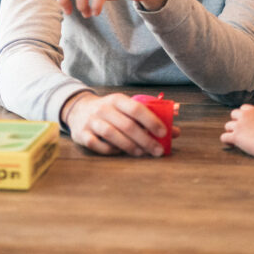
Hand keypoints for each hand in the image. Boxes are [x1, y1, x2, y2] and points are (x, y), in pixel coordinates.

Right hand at [62, 92, 179, 156]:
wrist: (77, 109)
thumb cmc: (110, 111)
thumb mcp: (126, 108)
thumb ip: (150, 118)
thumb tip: (176, 132)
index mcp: (117, 100)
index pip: (136, 108)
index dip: (151, 121)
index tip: (164, 133)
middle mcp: (103, 109)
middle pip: (127, 125)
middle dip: (145, 139)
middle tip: (158, 151)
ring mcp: (91, 122)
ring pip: (112, 135)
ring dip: (129, 146)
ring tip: (142, 153)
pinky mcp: (82, 135)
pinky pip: (98, 145)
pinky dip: (112, 151)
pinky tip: (121, 153)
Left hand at [219, 104, 253, 159]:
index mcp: (253, 110)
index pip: (243, 108)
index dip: (244, 115)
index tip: (247, 122)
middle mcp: (244, 116)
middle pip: (233, 114)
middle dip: (235, 121)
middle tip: (240, 129)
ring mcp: (238, 126)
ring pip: (227, 126)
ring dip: (231, 131)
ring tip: (236, 138)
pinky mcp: (235, 137)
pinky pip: (224, 137)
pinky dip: (226, 141)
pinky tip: (231, 144)